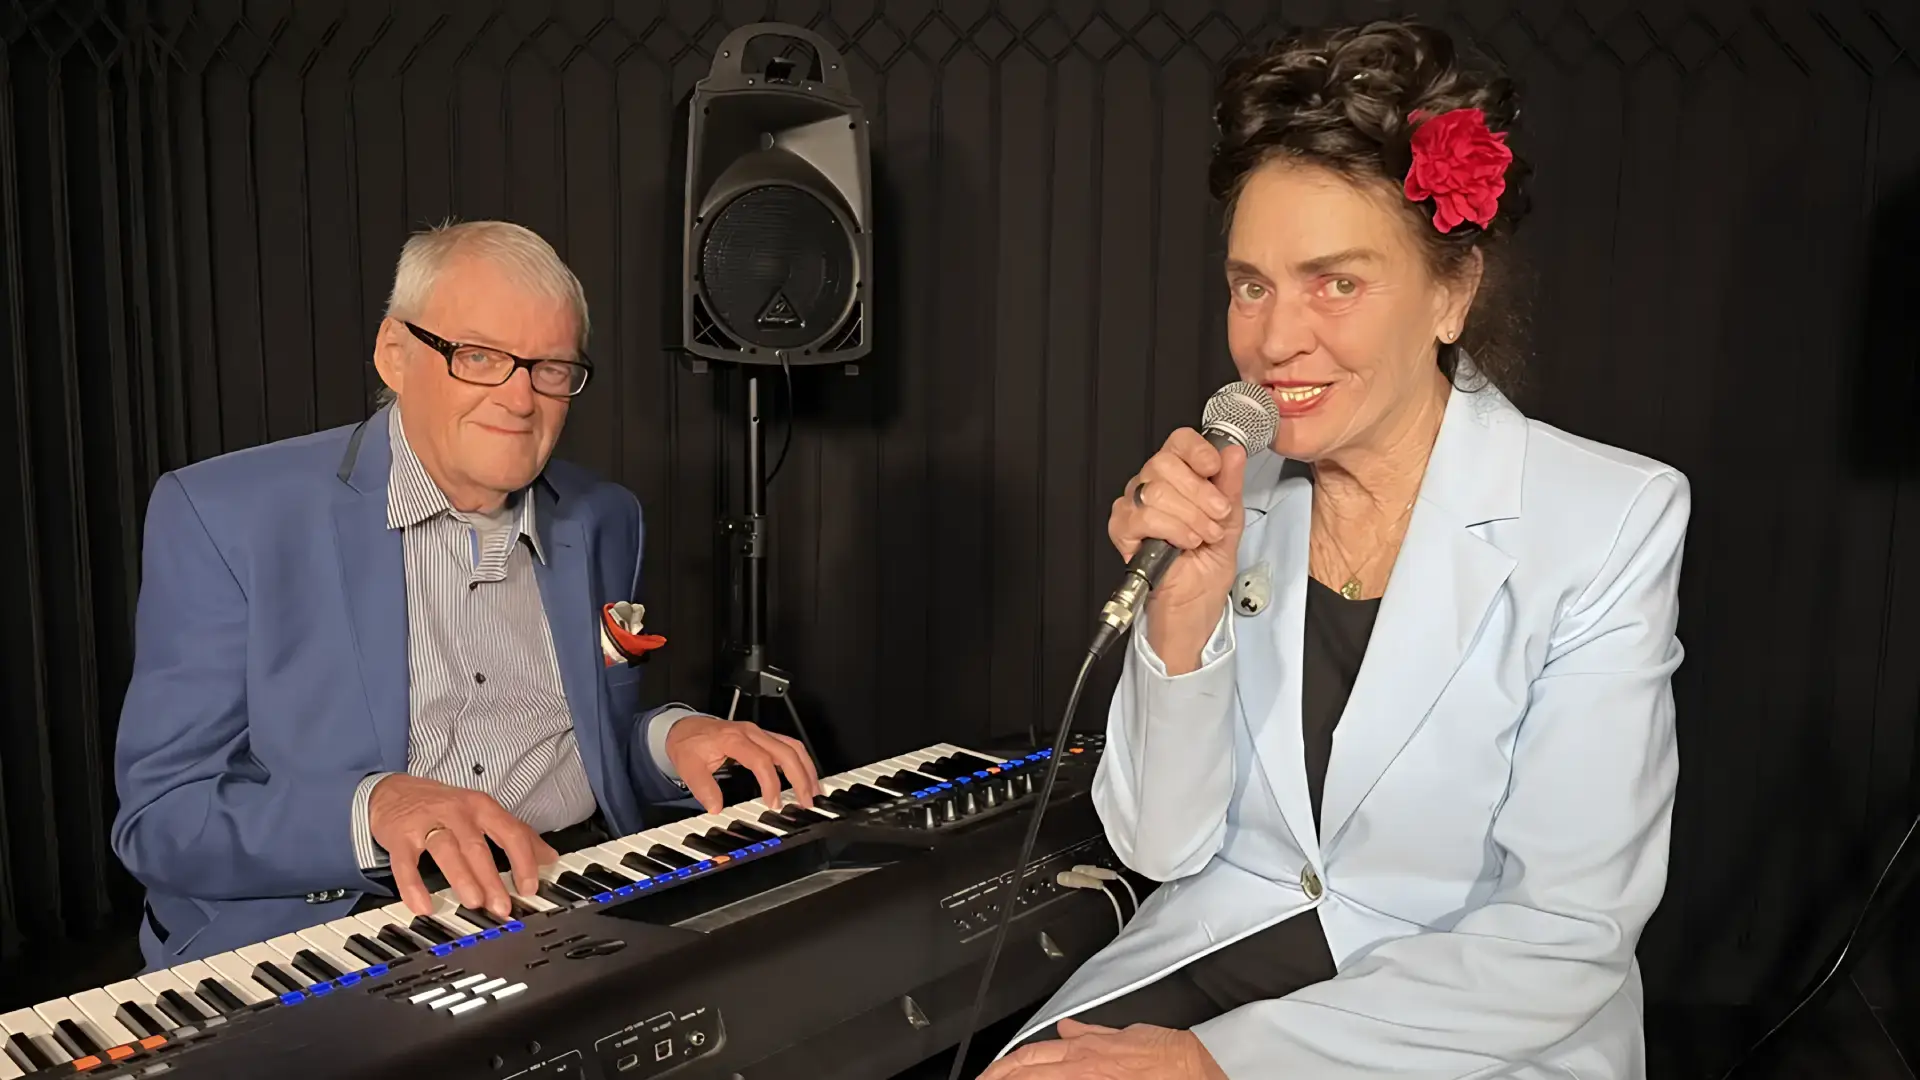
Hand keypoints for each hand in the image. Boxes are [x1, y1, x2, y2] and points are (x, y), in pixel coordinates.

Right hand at [367, 775, 557, 921]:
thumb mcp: (483, 812)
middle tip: (502, 905)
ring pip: (446, 850)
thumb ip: (516, 833)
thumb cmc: (443, 805)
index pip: (510, 832)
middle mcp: (457, 812)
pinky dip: (413, 885)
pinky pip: (406, 863)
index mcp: (482, 807)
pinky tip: (423, 905)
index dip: (523, 860)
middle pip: (477, 845)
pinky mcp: (400, 836)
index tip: (530, 887)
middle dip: (492, 877)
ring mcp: (427, 823)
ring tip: (474, 902)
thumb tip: (550, 856)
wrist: (392, 791)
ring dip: (462, 877)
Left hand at [665, 715, 820, 813]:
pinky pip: (788, 745)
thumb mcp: (688, 767)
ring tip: (813, 790)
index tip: (775, 803)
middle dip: (801, 777)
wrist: (685, 728)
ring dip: (806, 768)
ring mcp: (759, 733)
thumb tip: (716, 807)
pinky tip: (804, 776)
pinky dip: (800, 761)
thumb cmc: (689, 744)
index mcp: (734, 739)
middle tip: (806, 800)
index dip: (771, 783)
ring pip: (792, 746)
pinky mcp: (762, 736)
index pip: (762, 760)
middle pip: (786, 751)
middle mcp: (751, 733)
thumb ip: (703, 788)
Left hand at [978, 1018, 1227, 1079]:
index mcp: (1083, 1049)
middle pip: (1025, 1070)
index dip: (1004, 1066)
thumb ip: (1090, 1032)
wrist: (1190, 1063)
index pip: (1029, 1055)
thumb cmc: (1163, 1051)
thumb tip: (1068, 1028)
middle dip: (999, 1077)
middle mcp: (1080, 1066)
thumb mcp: (1121, 1033)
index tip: (989, 1074)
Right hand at [1108, 429, 1248, 670]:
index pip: (1178, 442)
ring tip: (1203, 536)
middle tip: (1216, 516)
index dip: (1197, 451)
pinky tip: (1183, 543)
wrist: (1193, 608)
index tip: (1214, 469)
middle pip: (1164, 463)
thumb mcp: (1231, 522)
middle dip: (1200, 493)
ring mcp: (1133, 508)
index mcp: (1179, 480)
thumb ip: (1230, 486)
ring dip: (1190, 516)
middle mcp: (1152, 488)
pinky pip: (1142, 517)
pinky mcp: (1122, 531)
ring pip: (1154, 490)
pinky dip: (1172, 529)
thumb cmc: (1206, 570)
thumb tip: (1233, 452)